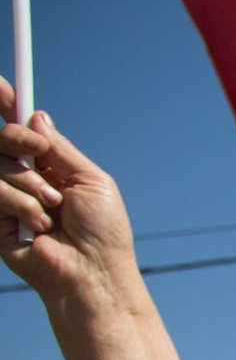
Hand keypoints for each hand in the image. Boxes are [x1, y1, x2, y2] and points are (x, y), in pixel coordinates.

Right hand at [0, 86, 138, 309]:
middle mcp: (22, 178)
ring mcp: (4, 198)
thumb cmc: (102, 231)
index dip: (7, 106)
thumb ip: (60, 149)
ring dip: (30, 184)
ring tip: (53, 209)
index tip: (2, 87)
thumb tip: (36, 117)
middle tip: (36, 151)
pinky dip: (20, 204)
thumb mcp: (90, 180)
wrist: (92, 272)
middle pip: (1, 139)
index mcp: (48, 166)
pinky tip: (38, 226)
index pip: (20, 130)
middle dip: (16, 139)